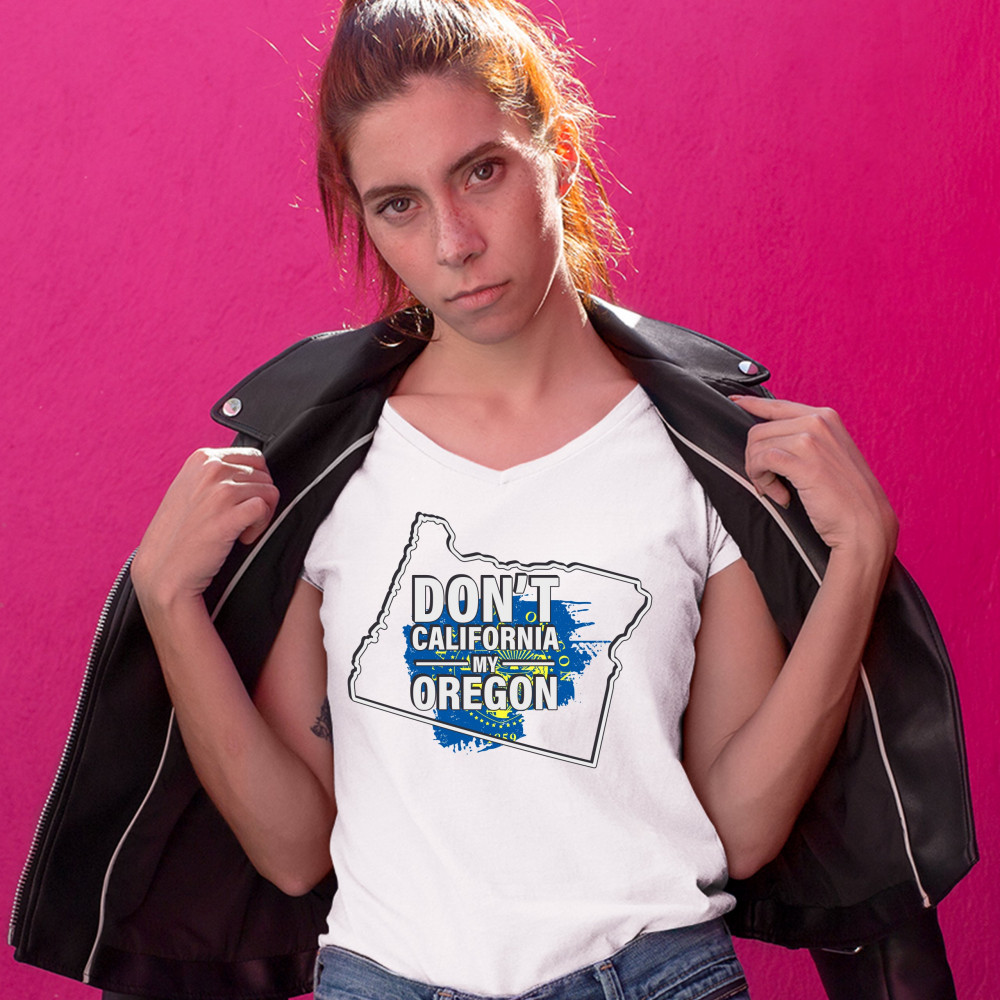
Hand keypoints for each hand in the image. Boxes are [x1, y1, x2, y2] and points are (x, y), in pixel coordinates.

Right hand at [131, 448, 279, 607]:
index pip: (254, 457)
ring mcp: (219, 491)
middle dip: (259, 499)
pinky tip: (242, 538)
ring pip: (269, 492)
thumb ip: (217, 474)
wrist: (163, 569)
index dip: (255, 482)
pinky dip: (260, 526)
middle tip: (240, 519)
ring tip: (239, 530)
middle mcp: (211, 469)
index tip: (241, 501)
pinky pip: (264, 509)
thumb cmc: (179, 533)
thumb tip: (253, 470)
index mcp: (202, 458)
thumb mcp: (191, 488)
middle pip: (265, 475)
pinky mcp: (228, 515)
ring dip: (261, 516)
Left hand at [729, 396, 897, 564]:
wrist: (865, 522)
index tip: (734, 402)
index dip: (751, 404)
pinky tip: (780, 495)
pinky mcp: (804, 460)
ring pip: (757, 446)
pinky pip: (762, 461)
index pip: (777, 405)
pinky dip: (763, 481)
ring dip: (759, 474)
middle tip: (768, 484)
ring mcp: (812, 439)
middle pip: (758, 430)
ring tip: (777, 491)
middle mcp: (818, 421)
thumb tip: (767, 437)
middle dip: (754, 460)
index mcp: (825, 417)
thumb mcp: (828, 455)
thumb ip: (803, 440)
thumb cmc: (845, 496)